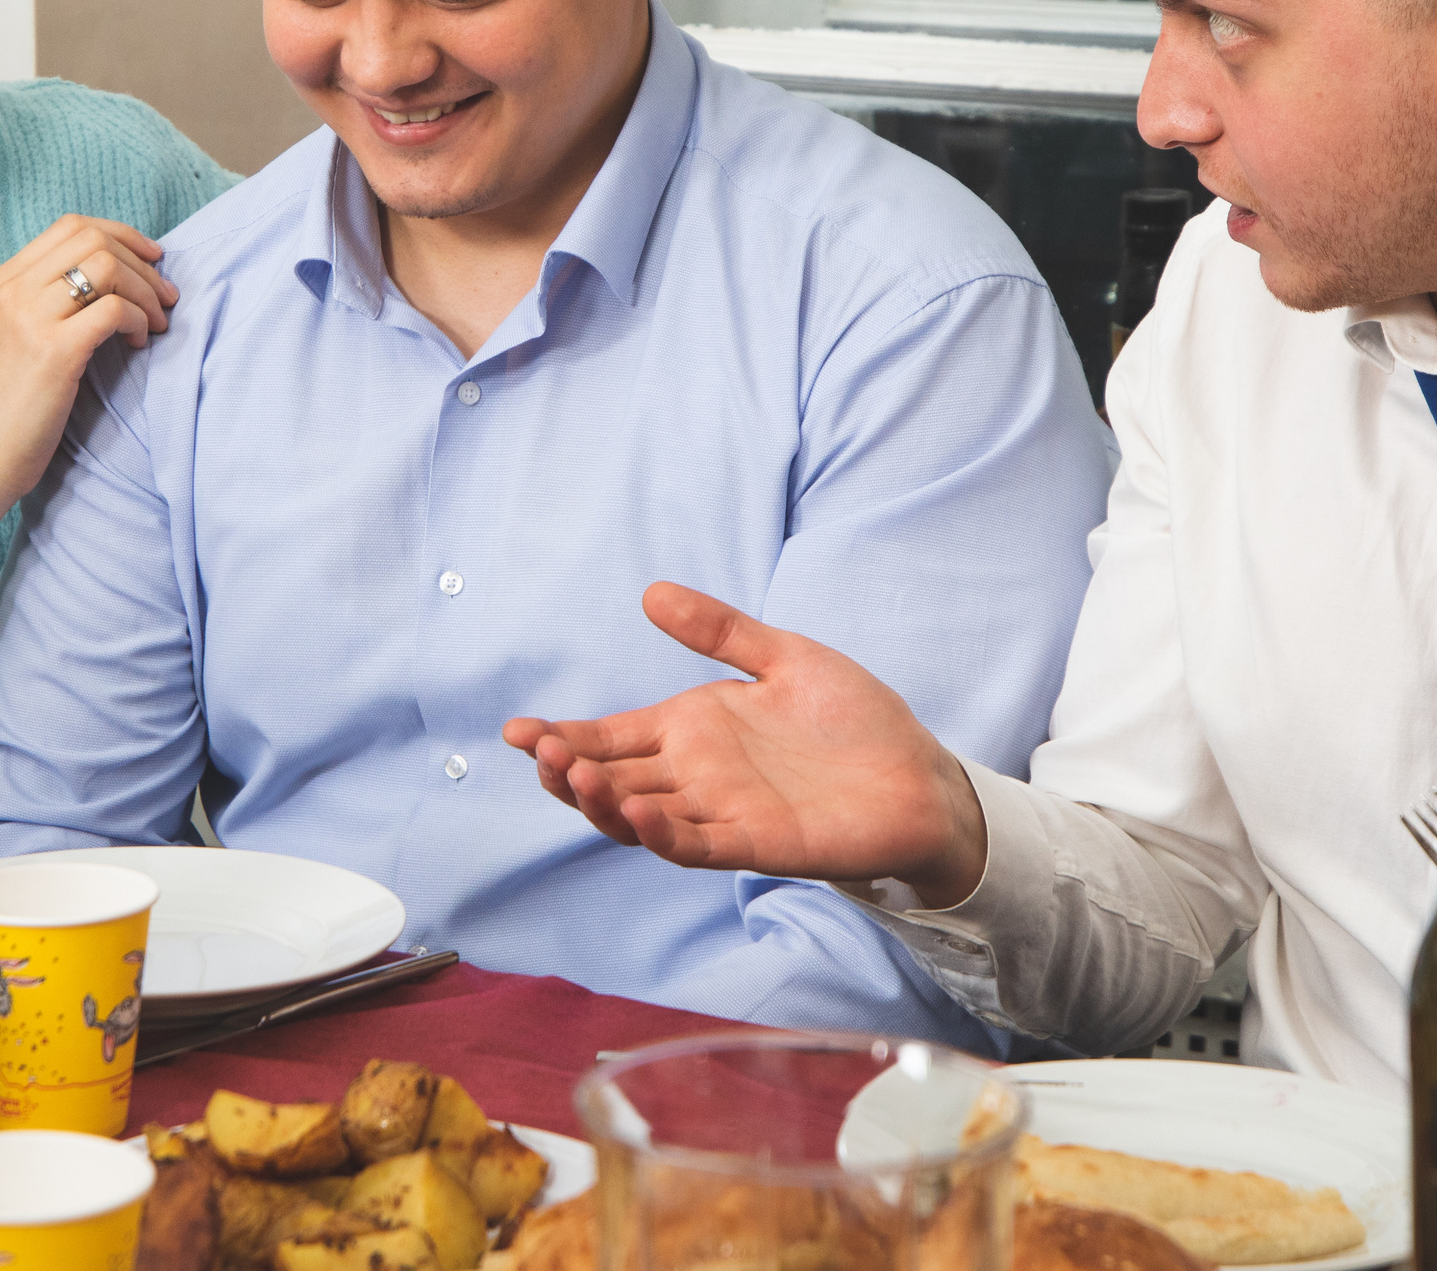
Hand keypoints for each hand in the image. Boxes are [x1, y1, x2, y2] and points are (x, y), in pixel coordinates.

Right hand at [0, 215, 177, 508]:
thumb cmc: (11, 406)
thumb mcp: (22, 337)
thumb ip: (53, 302)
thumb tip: (118, 277)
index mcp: (3, 281)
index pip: (71, 226)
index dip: (122, 234)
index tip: (152, 257)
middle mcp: (12, 290)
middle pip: (94, 239)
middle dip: (143, 263)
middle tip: (166, 297)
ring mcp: (29, 318)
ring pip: (107, 266)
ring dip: (146, 290)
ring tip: (157, 322)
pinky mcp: (52, 350)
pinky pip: (113, 309)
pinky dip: (138, 320)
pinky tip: (139, 342)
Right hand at [501, 582, 990, 907]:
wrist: (920, 775)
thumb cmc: (856, 721)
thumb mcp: (783, 657)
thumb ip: (720, 630)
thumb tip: (652, 592)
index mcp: (691, 731)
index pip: (608, 737)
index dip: (561, 736)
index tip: (516, 729)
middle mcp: (694, 776)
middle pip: (609, 780)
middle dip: (564, 769)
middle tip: (536, 749)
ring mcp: (720, 812)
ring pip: (639, 817)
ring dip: (601, 802)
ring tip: (572, 772)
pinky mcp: (755, 842)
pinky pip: (695, 844)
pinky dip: (661, 832)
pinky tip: (638, 812)